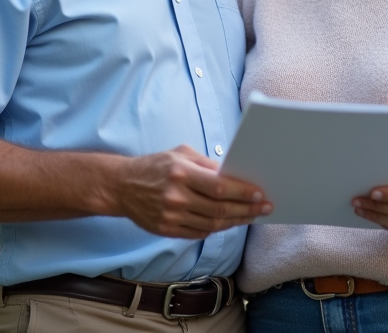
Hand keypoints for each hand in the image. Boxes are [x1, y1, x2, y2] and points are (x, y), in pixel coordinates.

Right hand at [111, 145, 271, 238]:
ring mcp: (171, 216)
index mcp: (181, 173)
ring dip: (236, 221)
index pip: (219, 186)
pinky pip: (199, 232)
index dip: (242, 192)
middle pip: (219, 208)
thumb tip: (233, 176)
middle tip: (265, 208)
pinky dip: (217, 228)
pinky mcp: (166, 229)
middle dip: (247, 209)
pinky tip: (230, 223)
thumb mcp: (180, 154)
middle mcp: (176, 196)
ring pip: (212, 224)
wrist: (122, 186)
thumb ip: (206, 164)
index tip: (259, 194)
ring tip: (252, 216)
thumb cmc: (155, 166)